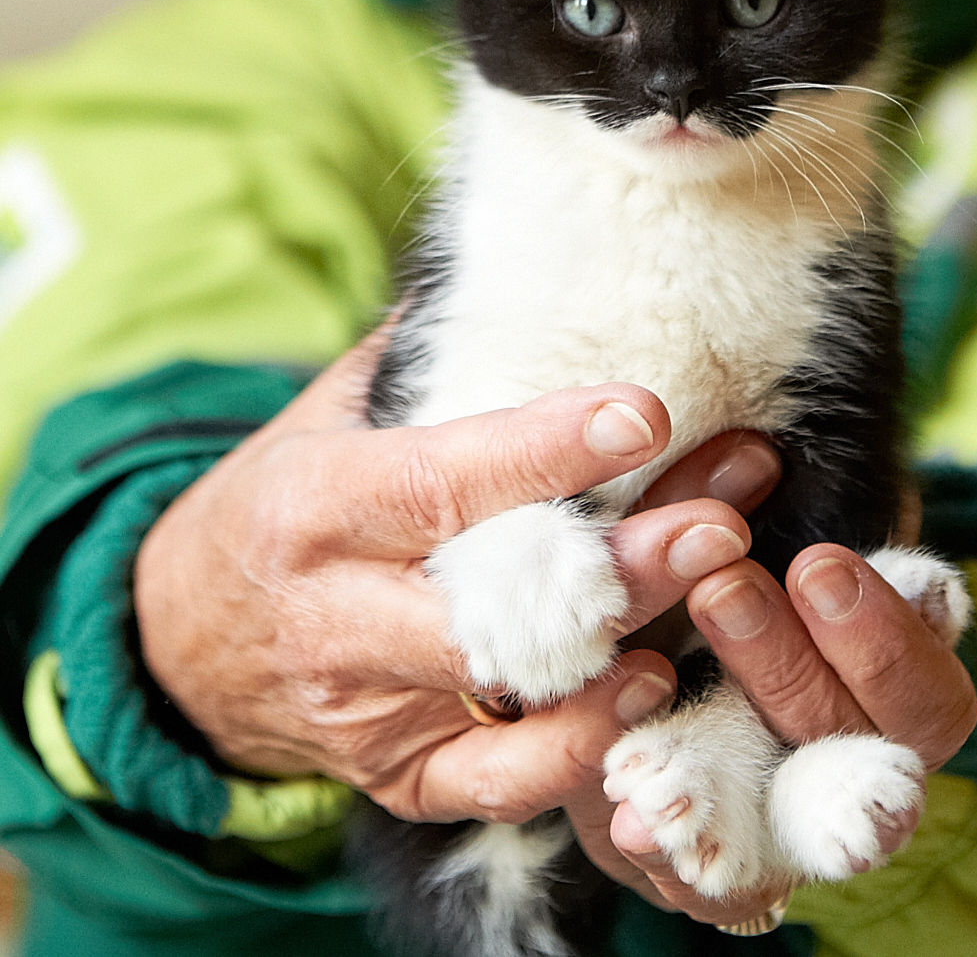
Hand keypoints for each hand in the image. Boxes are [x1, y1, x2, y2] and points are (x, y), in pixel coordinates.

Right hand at [132, 330, 775, 825]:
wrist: (186, 636)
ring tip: (723, 582)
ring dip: (630, 640)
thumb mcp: (330, 411)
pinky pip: (501, 782)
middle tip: (722, 518)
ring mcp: (366, 709)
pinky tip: (652, 685)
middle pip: (493, 604)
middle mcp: (335, 615)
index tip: (645, 413)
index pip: (441, 479)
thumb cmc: (284, 497)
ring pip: (515, 690)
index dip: (546, 451)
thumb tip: (534, 261)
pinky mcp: (396, 775)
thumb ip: (426, 354)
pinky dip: (583, 745)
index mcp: (316, 503)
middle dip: (618, 567)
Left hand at [566, 460, 976, 924]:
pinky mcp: (710, 864)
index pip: (926, 692)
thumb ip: (747, 488)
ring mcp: (786, 822)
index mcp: (892, 677)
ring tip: (650, 703)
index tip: (818, 565)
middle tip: (722, 588)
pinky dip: (673, 857)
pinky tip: (628, 816)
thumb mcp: (750, 504)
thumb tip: (749, 454)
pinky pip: (713, 890)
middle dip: (788, 669)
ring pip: (786, 831)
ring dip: (722, 768)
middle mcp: (854, 764)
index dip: (884, 637)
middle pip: (855, 754)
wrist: (628, 613)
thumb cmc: (709, 533)